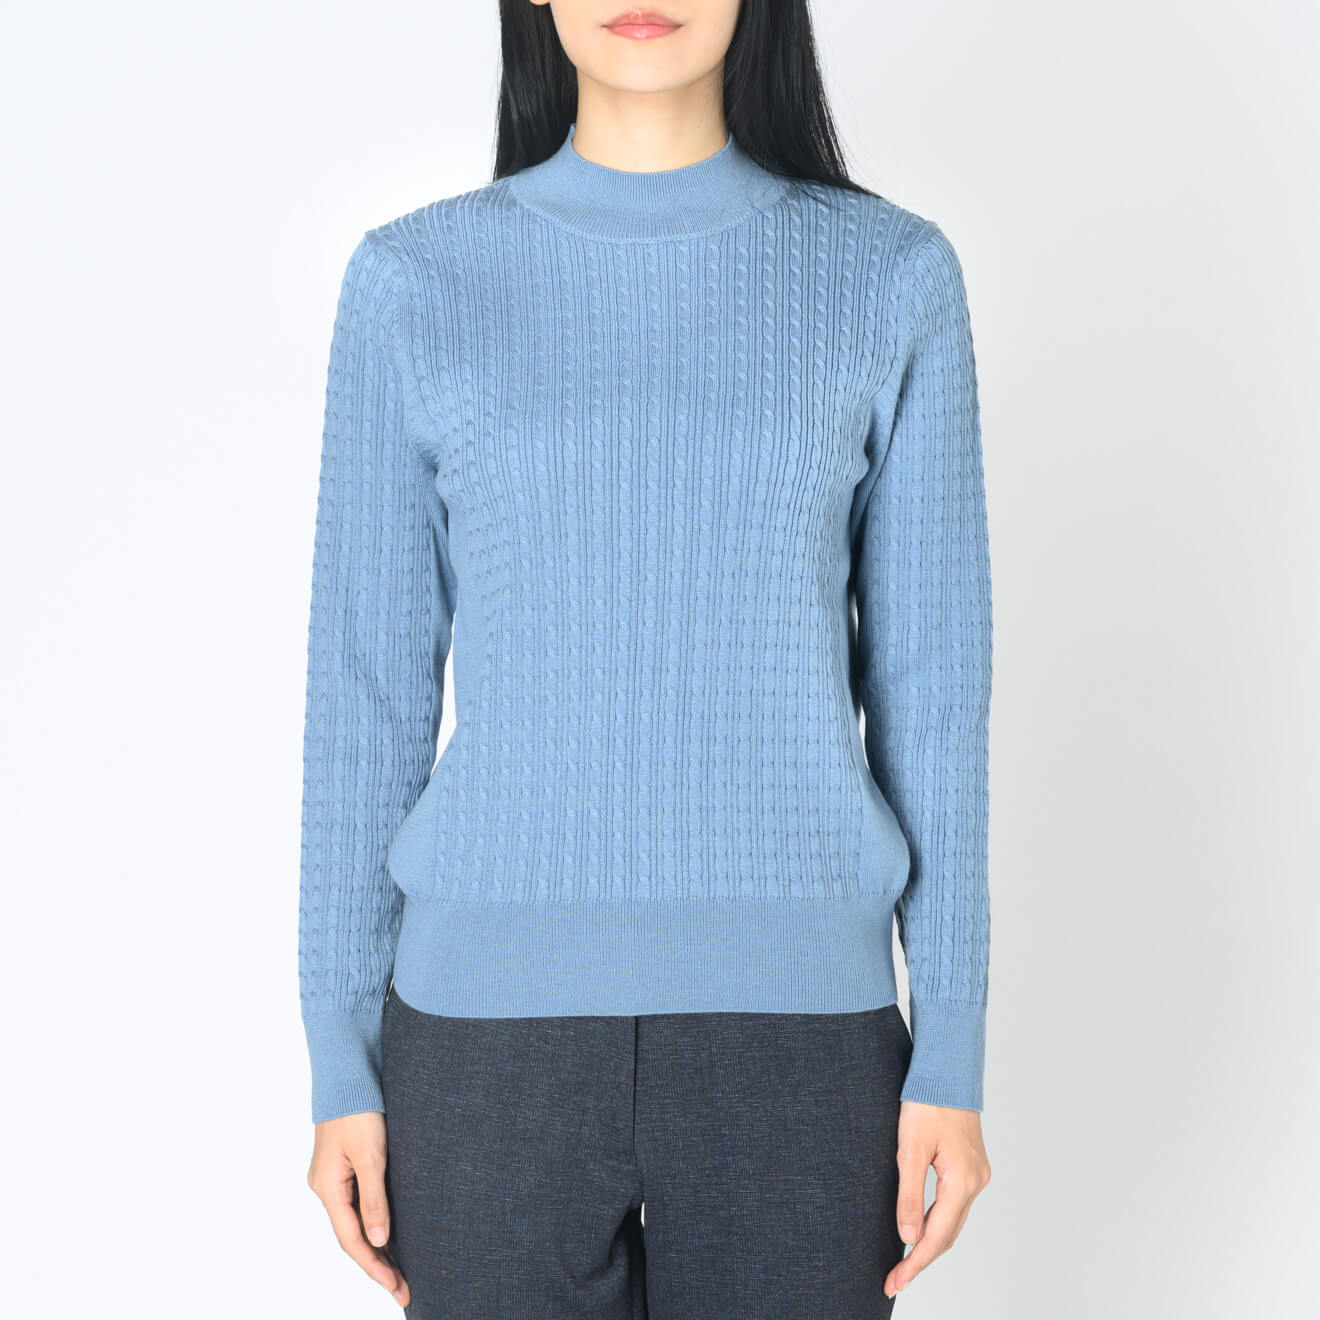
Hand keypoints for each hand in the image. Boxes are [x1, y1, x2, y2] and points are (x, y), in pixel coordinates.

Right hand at [307, 1111, 409, 1307]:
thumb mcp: (372, 1156)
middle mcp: (326, 1188)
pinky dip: (373, 1224)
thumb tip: (378, 1242)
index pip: (352, 1240)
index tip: (397, 1287)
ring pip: (355, 1223)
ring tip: (400, 1272)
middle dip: (377, 1264)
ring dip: (376, 1247)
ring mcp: (333, 1178)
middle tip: (404, 1289)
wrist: (349, 1075)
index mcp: (328, 1188)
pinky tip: (388, 1236)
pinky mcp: (344, 1167)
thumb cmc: (359, 1109)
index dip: (374, 1267)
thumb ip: (375, 1200)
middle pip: (352, 1237)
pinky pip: (357, 1206)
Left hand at [884, 1101, 990, 1298]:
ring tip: (904, 1262)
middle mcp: (976, 1182)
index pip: (936, 1235)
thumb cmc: (927, 1102)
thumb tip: (907, 1236)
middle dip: (921, 1258)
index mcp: (962, 1181)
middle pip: (947, 1234)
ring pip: (953, 1221)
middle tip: (895, 1279)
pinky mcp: (972, 1166)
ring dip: (930, 1242)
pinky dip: (938, 1221)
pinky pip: (955, 1205)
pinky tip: (921, 1227)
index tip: (896, 1282)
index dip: (915, 1262)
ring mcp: (977, 1174)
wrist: (946, 1071)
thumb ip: (909, 1194)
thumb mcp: (910, 1149)